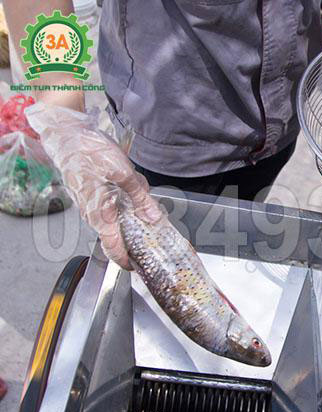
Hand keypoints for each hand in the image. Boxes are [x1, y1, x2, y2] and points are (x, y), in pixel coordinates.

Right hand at [25, 103, 163, 268]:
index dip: (125, 260)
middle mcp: (91, 214)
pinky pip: (106, 206)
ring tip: (140, 196)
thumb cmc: (89, 151)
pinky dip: (120, 203)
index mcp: (100, 213)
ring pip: (112, 218)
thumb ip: (141, 197)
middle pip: (114, 234)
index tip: (135, 267)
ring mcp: (87, 204)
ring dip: (128, 212)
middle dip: (133, 233)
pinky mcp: (87, 194)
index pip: (112, 247)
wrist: (65, 134)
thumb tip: (154, 218)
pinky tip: (129, 188)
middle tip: (149, 230)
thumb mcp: (123, 173)